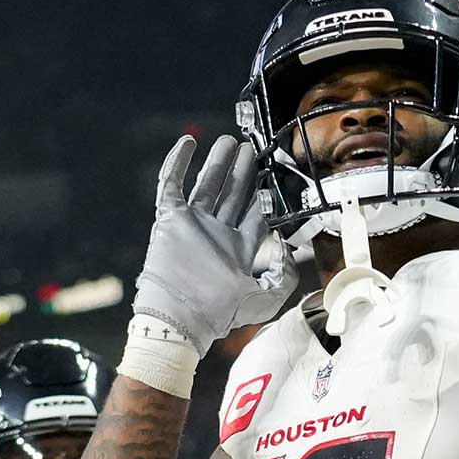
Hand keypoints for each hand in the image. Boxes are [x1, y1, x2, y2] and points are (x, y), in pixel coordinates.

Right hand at [133, 135, 295, 356]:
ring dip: (216, 163)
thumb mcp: (266, 299)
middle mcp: (215, 234)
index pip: (252, 215)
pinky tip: (188, 144)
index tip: (268, 176)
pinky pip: (172, 185)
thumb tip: (288, 250)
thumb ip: (284, 276)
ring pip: (206, 186)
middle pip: (231, 195)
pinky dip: (178, 164)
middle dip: (241, 172)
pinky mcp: (170, 220)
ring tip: (227, 142)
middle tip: (248, 150)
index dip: (261, 195)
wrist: (180, 316)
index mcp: (237, 249)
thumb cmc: (219, 312)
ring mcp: (192, 225)